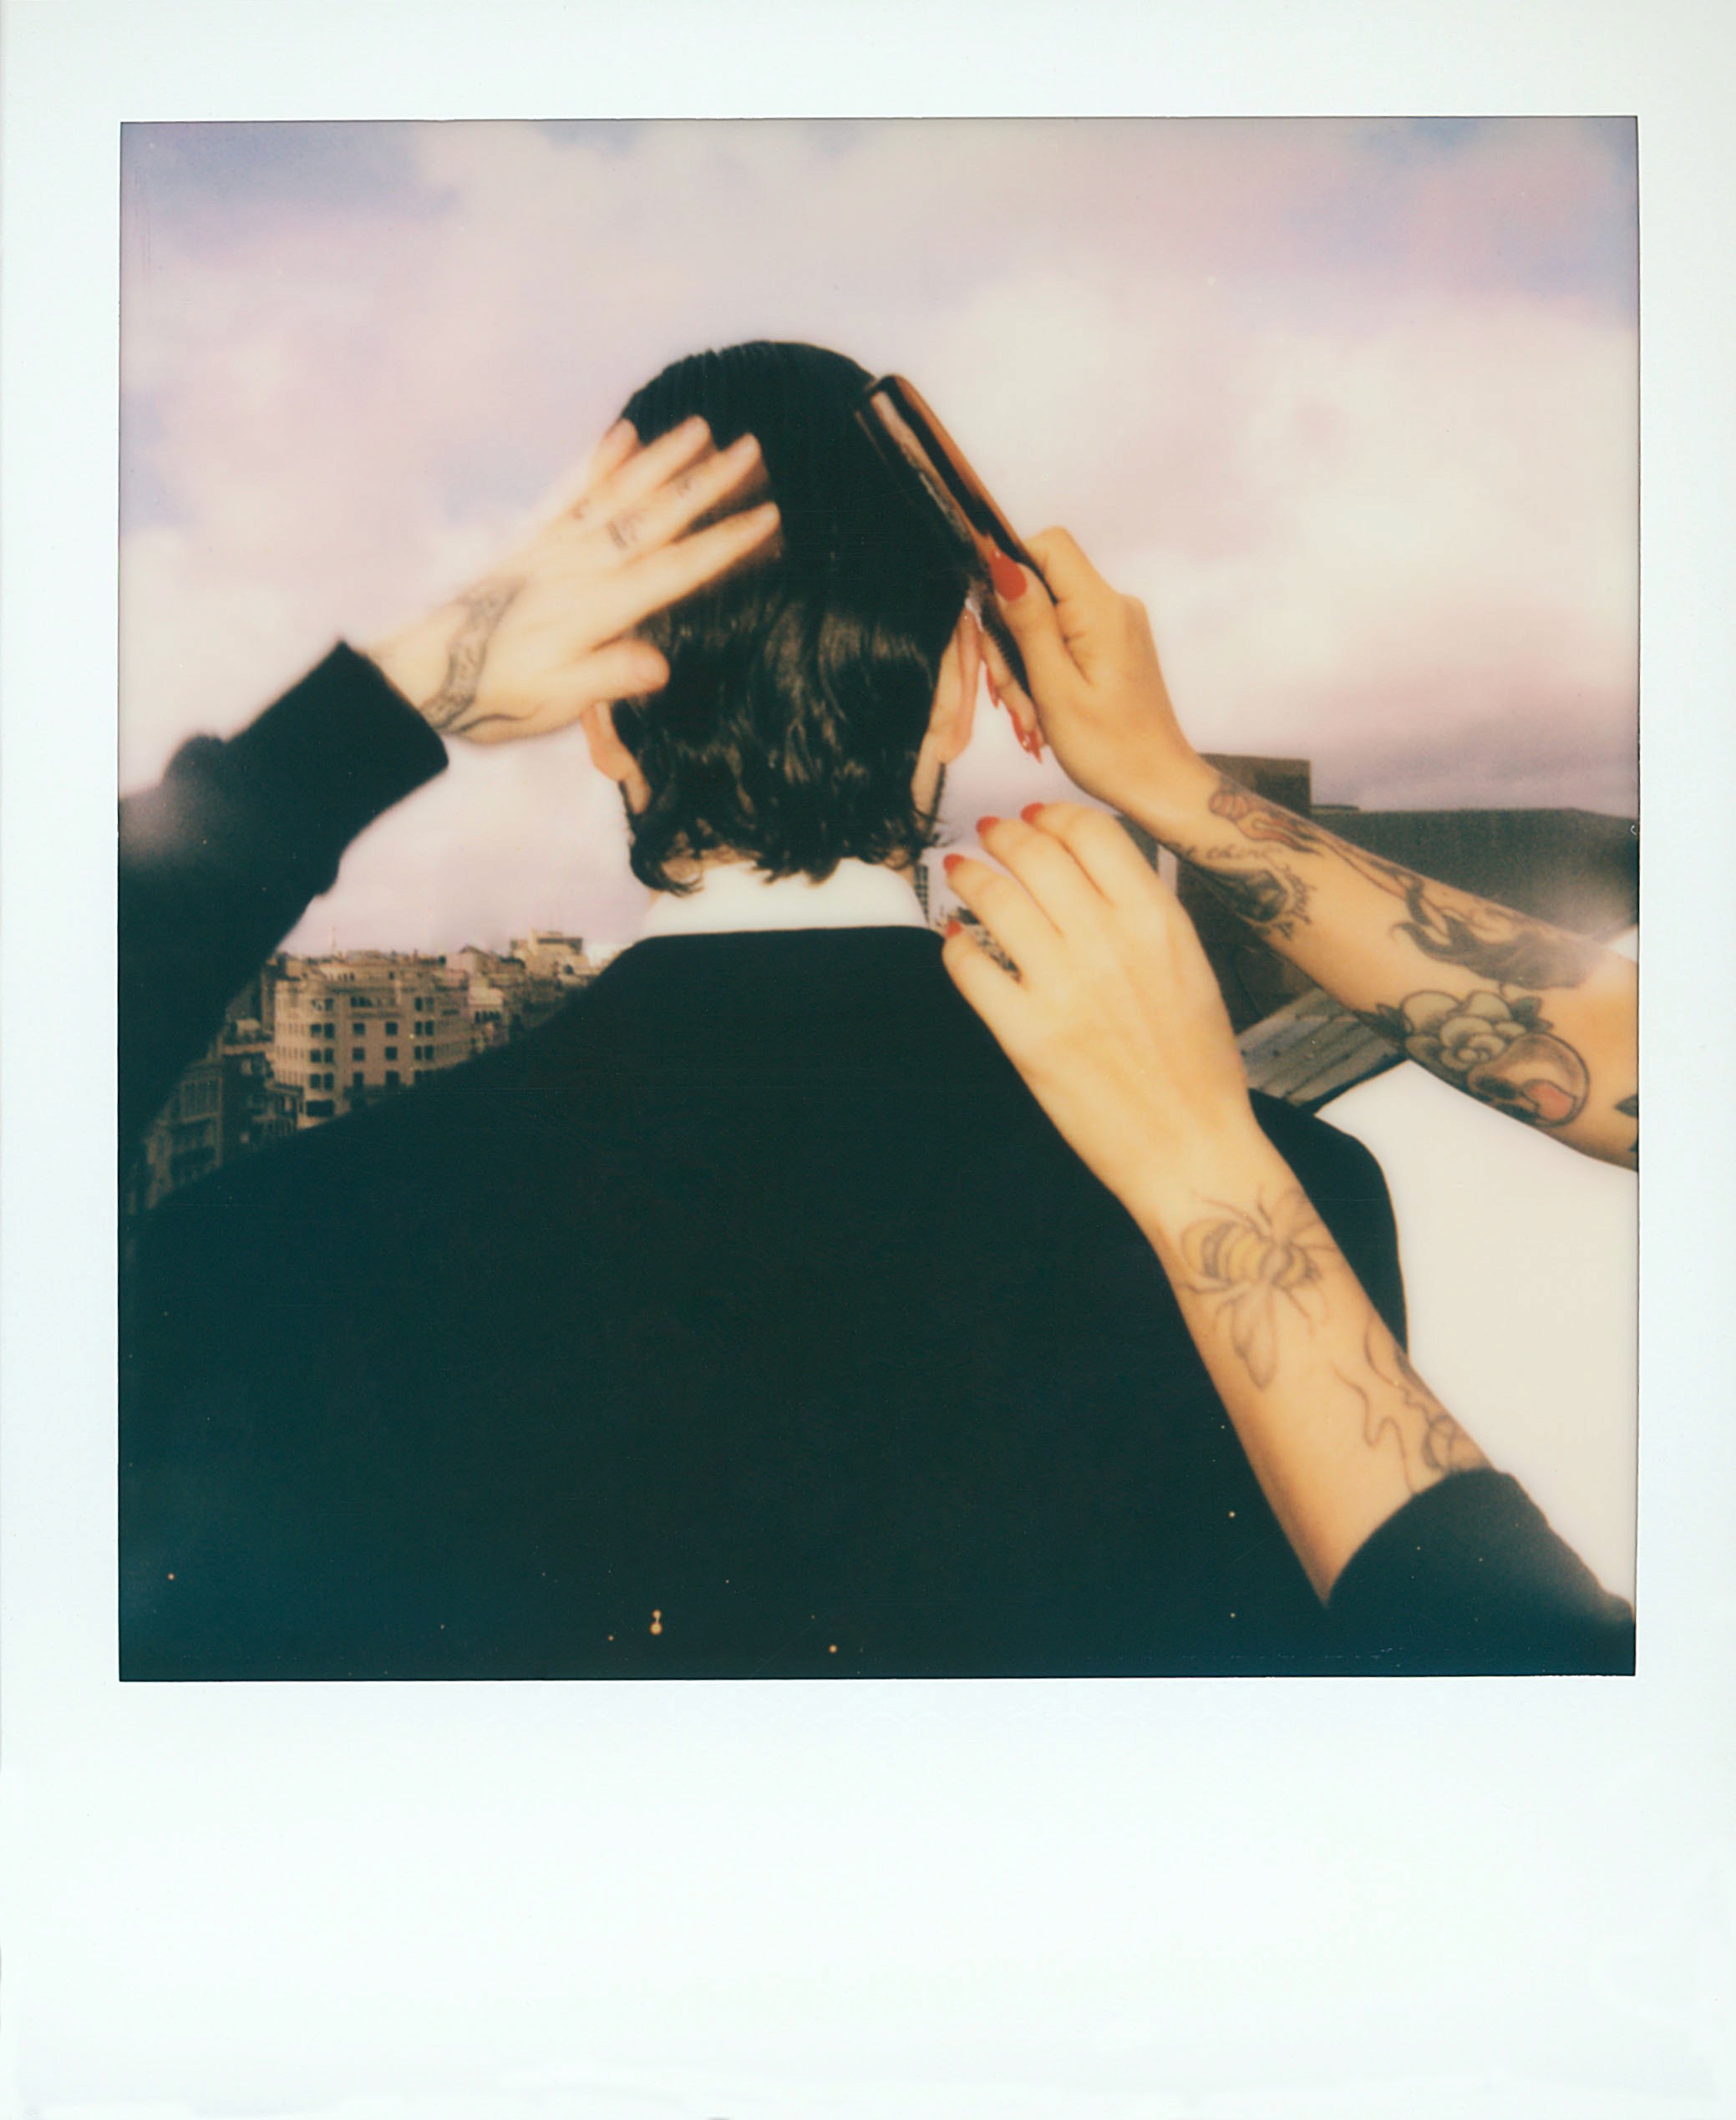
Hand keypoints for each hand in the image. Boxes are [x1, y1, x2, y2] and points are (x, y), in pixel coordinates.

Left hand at [366, 417, 778, 743]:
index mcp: (597, 608)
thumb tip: (660, 666)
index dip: (724, 544)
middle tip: (750, 450)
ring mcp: (555, 547)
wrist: (420, 676)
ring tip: (700, 427)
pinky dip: (598, 462)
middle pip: (655, 516)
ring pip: (619, 493)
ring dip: (662, 459)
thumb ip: (607, 678)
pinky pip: (570, 491)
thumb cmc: (492, 695)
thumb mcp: (554, 703)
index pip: (676, 570)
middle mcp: (580, 567)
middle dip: (706, 483)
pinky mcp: (531, 541)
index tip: (767, 518)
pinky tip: (621, 435)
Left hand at [941, 803, 1261, 1205]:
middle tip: (989, 835)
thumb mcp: (1189, 966)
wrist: (1191, 1146)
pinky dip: (956, 945)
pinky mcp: (1025, 1033)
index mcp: (1156, 919)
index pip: (1091, 831)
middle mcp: (1107, 941)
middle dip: (1003, 834)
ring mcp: (1063, 986)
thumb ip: (1142, 914)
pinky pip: (970, 966)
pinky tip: (958, 940)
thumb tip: (1090, 872)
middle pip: (1035, 852)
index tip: (1036, 817)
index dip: (1053, 815)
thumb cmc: (1198, 1067)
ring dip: (970, 875)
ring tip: (962, 870)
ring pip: (994, 898)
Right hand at [983, 530, 1207, 814]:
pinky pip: (1064, 637)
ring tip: (1030, 713)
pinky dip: (1042, 668)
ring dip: (1024, 661)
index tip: (992, 619)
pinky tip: (1042, 707)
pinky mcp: (1112, 643)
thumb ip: (1029, 623)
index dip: (1009, 568)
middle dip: (1010, 635)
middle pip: (1041, 585)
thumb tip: (1003, 565)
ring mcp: (1116, 624)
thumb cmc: (1111, 751)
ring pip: (1046, 615)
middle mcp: (1114, 606)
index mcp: (1102, 611)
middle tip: (1009, 692)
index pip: (1049, 545)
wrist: (1158, 784)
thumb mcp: (1055, 689)